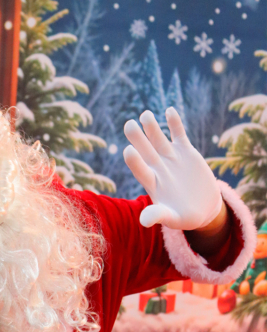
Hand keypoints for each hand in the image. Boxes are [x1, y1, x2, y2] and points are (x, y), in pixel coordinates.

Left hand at [123, 107, 222, 229]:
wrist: (203, 208)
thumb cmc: (184, 216)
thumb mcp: (172, 219)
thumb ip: (158, 215)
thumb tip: (143, 221)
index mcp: (153, 183)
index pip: (141, 170)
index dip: (135, 161)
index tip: (128, 150)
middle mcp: (159, 168)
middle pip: (146, 151)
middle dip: (138, 138)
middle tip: (128, 125)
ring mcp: (171, 158)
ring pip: (159, 139)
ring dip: (152, 127)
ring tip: (145, 115)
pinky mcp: (186, 152)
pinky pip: (179, 135)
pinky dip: (175, 123)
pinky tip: (169, 110)